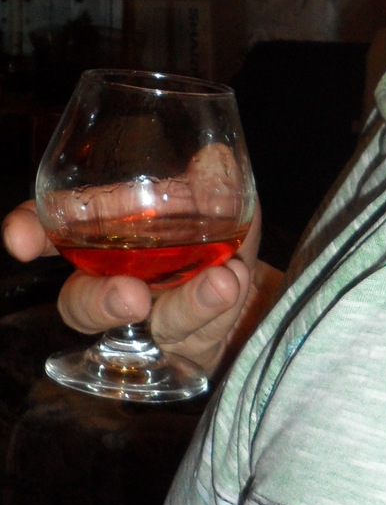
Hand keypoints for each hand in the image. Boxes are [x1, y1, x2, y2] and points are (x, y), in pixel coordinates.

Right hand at [2, 200, 280, 379]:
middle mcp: (114, 278)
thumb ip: (211, 178)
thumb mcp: (213, 189)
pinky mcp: (187, 347)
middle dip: (101, 302)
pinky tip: (233, 281)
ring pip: (147, 328)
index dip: (29, 231)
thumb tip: (214, 157)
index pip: (50, 230)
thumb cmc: (210, 222)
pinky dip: (218, 307)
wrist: (245, 272)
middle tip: (132, 295)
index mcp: (103, 229)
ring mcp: (151, 319)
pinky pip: (196, 337)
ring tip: (221, 282)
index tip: (18, 239)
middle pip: (80, 304)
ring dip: (186, 306)